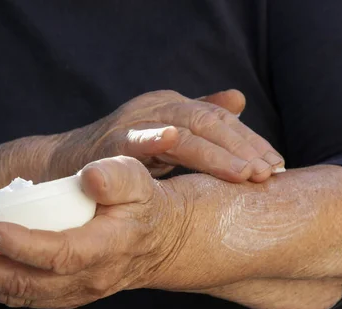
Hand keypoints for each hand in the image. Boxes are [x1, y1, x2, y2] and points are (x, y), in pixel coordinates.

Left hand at [0, 156, 190, 308]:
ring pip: (21, 295)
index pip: (62, 254)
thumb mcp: (137, 180)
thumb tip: (89, 177)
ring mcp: (77, 292)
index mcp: (109, 247)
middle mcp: (91, 278)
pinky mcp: (66, 295)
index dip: (23, 245)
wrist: (155, 239)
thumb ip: (117, 176)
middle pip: (28, 284)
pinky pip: (25, 297)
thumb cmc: (140, 202)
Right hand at [48, 90, 284, 182]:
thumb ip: (200, 121)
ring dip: (216, 153)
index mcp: (174, 107)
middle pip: (210, 122)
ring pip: (183, 130)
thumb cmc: (120, 157)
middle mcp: (158, 108)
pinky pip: (135, 139)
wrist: (64, 167)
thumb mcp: (166, 137)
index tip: (277, 168)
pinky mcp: (110, 142)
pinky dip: (156, 138)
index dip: (251, 143)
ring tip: (247, 174)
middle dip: (243, 149)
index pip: (222, 121)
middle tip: (270, 173)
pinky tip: (176, 141)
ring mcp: (134, 122)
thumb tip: (239, 100)